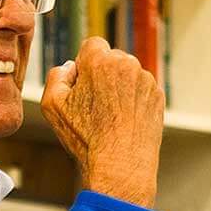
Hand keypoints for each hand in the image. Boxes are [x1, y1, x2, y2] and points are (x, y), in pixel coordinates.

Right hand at [41, 36, 163, 206]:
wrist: (121, 164)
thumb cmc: (85, 137)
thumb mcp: (52, 105)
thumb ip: (56, 76)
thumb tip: (70, 66)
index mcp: (99, 61)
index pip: (92, 46)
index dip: (85, 65)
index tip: (83, 85)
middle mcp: (126, 64)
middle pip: (112, 59)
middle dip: (103, 74)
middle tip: (96, 104)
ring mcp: (145, 79)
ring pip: (128, 74)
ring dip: (120, 86)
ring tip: (112, 116)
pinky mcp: (158, 95)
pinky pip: (142, 89)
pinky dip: (134, 100)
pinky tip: (125, 120)